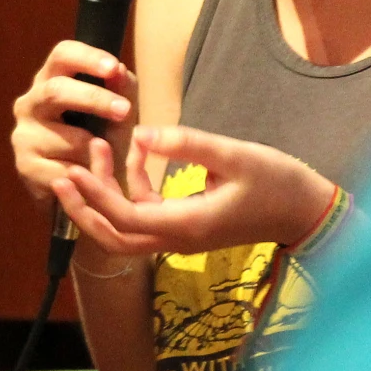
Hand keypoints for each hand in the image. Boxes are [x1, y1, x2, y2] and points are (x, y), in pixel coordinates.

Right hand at [9, 41, 136, 206]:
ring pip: (68, 139)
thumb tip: (119, 71)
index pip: (62, 55)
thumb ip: (122, 92)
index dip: (86, 57)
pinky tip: (90, 179)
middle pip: (56, 91)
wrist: (82, 190)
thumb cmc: (100, 143)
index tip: (113, 67)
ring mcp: (24, 134)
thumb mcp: (118, 116)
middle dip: (94, 99)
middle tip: (125, 110)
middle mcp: (31, 103)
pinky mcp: (25, 165)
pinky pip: (64, 169)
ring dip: (96, 153)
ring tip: (108, 162)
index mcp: (52, 80)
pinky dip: (86, 176)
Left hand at [51, 124, 334, 256]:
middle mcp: (179, 238)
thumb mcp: (235, 155)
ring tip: (96, 151)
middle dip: (83, 210)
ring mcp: (183, 236)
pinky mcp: (188, 226)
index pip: (125, 218)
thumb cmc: (278, 181)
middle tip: (62, 175)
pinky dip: (132, 188)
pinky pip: (146, 215)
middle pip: (114, 238)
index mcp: (188, 224)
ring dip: (105, 196)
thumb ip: (187, 144)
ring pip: (127, 229)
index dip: (93, 196)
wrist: (307, 211)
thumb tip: (142, 132)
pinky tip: (137, 151)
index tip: (72, 169)